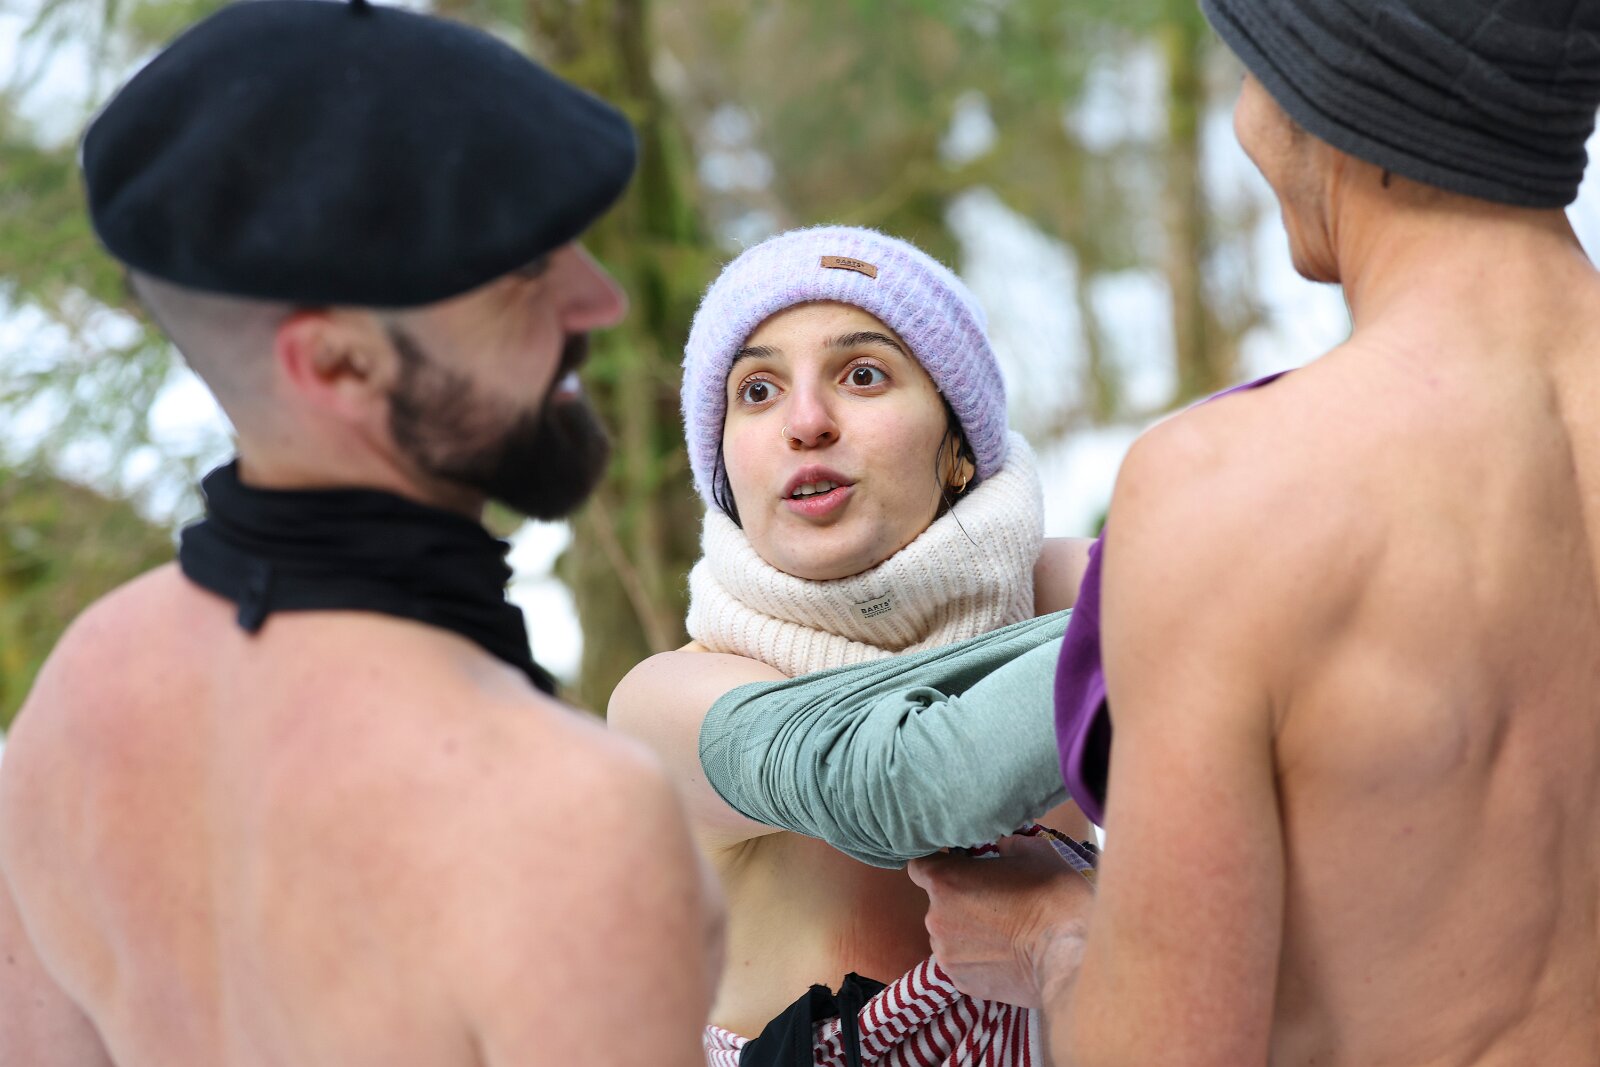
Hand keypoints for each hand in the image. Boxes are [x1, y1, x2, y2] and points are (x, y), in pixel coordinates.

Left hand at [907, 835, 1092, 1008]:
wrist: (1071, 956)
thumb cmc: (1053, 897)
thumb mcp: (1033, 852)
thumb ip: (1005, 845)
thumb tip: (1000, 846)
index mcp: (944, 880)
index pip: (919, 864)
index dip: (939, 863)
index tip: (959, 865)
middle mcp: (935, 918)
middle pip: (938, 902)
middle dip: (960, 898)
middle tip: (995, 900)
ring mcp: (945, 954)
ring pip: (949, 935)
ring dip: (967, 930)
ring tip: (1004, 933)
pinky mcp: (960, 983)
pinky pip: (961, 962)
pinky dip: (976, 957)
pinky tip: (1005, 955)